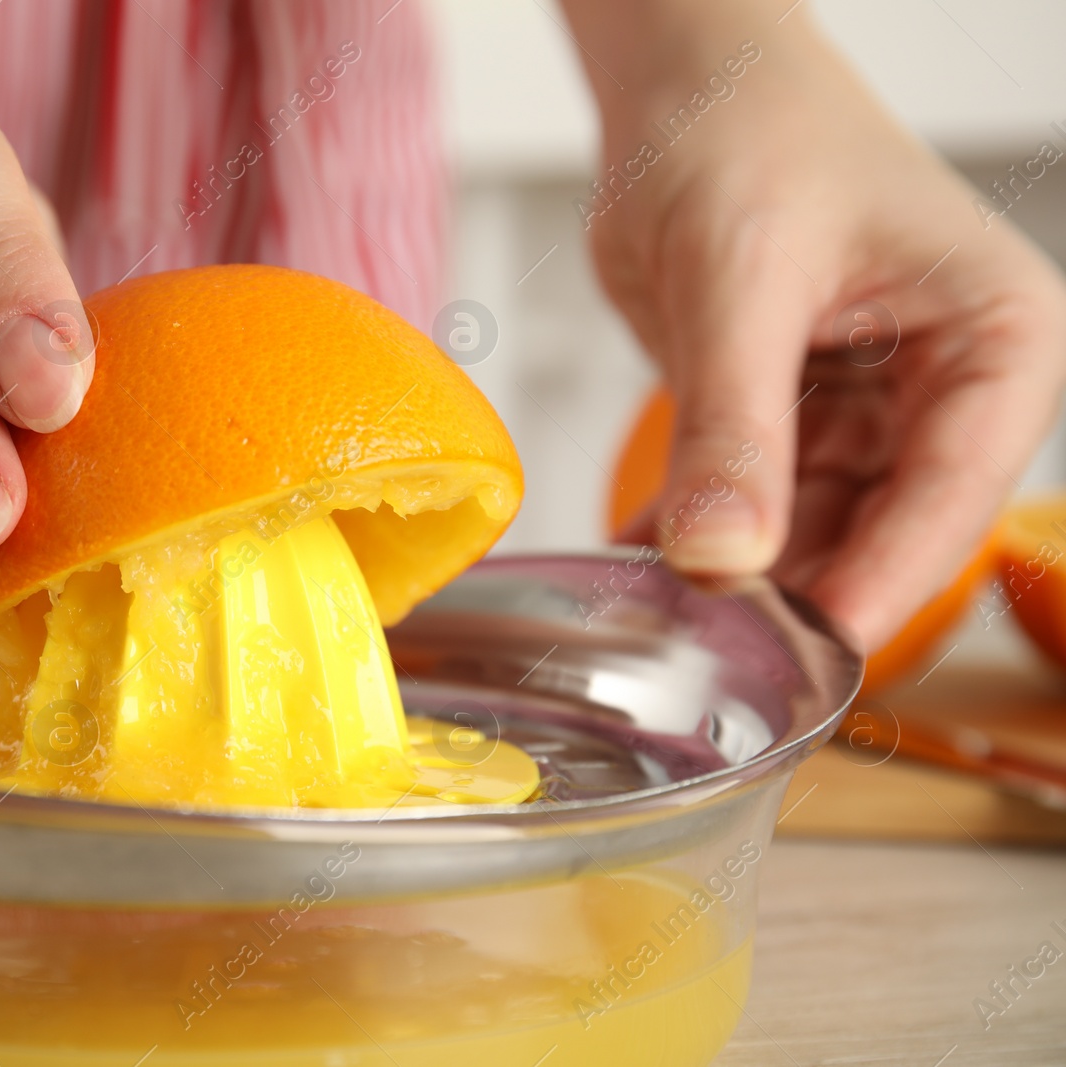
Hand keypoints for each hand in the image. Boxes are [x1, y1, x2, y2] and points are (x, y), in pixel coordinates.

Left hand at [562, 2, 1065, 649]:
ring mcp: (866, 409)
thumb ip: (733, 423)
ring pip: (812, 528)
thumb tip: (722, 557)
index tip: (816, 645)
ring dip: (739, 574)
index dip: (888, 575)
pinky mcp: (790, 418)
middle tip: (718, 651)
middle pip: (886, 526)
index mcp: (995, 338)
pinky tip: (636, 567)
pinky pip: (749, 500)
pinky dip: (694, 534)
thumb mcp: (739, 279)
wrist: (681, 88)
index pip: (956, 487)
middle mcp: (944, 385)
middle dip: (800, 588)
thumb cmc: (746, 133)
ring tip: (663, 617)